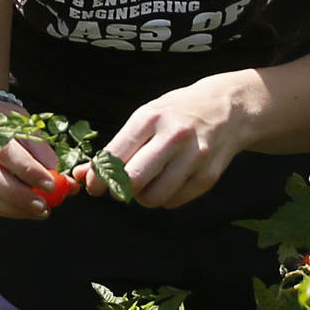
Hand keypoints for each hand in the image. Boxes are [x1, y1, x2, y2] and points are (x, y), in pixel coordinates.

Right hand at [0, 116, 66, 222]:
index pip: (2, 149)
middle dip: (17, 194)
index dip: (27, 170)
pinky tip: (22, 210)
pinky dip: (3, 210)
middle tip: (43, 205)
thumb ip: (39, 148)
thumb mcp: (21, 123)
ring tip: (38, 210)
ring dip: (12, 207)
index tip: (50, 184)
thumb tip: (57, 174)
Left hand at [99, 74, 256, 210]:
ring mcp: (194, 156)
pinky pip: (175, 201)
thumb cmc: (176, 114)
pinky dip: (165, 199)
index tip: (94, 187)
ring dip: (143, 198)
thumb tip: (81, 175)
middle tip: (120, 188)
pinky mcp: (209, 175)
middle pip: (133, 180)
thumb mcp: (145, 118)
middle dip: (120, 191)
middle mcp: (173, 136)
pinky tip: (168, 183)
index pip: (114, 157)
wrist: (227, 108)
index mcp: (150, 118)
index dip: (98, 179)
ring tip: (147, 185)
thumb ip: (115, 148)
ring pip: (154, 197)